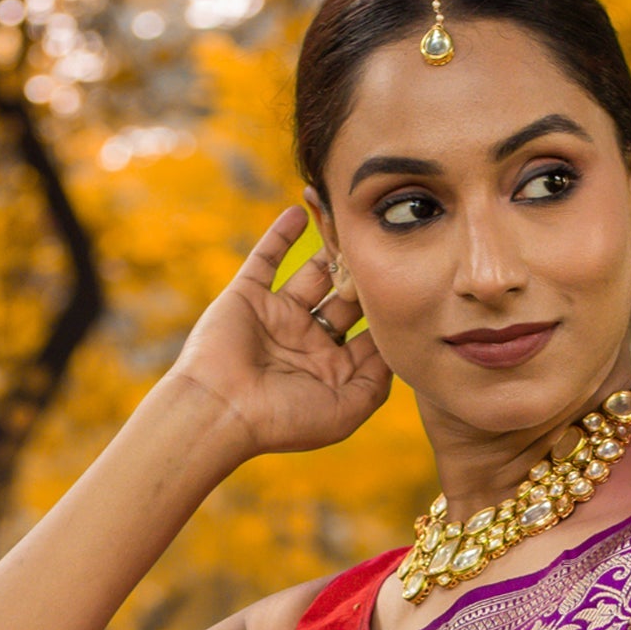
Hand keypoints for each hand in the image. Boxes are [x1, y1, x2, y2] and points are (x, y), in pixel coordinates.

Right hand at [166, 207, 392, 459]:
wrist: (220, 410)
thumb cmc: (283, 419)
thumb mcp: (346, 412)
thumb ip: (376, 381)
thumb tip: (392, 344)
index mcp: (330, 369)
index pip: (368, 331)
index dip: (387, 309)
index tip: (410, 283)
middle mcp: (307, 341)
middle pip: (345, 296)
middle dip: (364, 273)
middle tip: (385, 243)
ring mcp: (277, 316)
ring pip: (312, 272)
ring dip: (331, 248)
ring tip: (351, 220)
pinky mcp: (248, 296)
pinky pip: (266, 258)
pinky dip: (281, 234)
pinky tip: (300, 210)